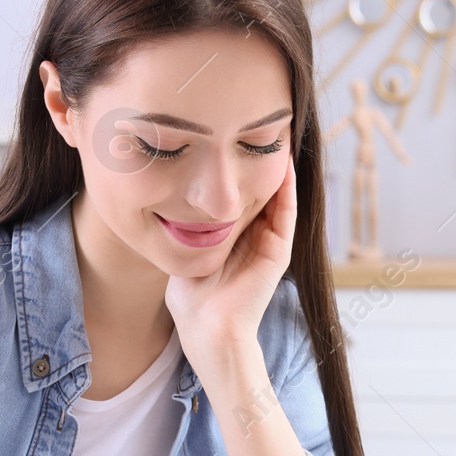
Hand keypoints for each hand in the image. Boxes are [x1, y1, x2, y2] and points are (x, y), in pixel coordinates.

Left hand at [165, 155, 296, 367]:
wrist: (208, 329)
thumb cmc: (191, 300)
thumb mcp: (184, 251)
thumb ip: (185, 230)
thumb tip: (168, 201)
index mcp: (233, 238)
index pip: (239, 197)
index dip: (236, 170)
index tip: (228, 142)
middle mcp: (255, 238)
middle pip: (260, 191)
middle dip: (257, 162)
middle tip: (256, 127)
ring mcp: (269, 243)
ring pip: (277, 196)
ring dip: (276, 168)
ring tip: (275, 135)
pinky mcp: (279, 250)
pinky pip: (287, 211)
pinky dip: (287, 187)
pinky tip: (283, 162)